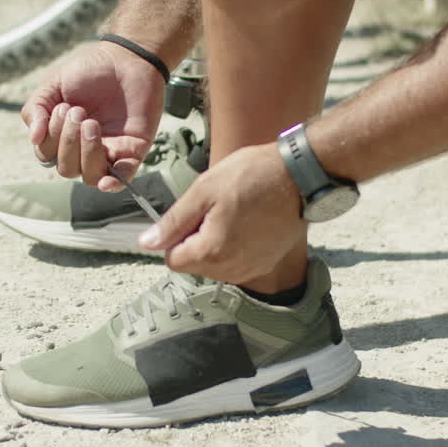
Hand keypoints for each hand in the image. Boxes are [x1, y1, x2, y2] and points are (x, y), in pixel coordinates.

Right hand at [20, 40, 165, 191]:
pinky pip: (124, 178)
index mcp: (63, 136)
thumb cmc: (89, 70)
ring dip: (87, 154)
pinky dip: (114, 183)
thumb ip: (36, 109)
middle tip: (78, 111)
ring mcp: (109, 152)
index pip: (47, 154)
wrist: (127, 57)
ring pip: (91, 176)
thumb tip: (33, 138)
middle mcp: (83, 148)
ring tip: (91, 124)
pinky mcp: (133, 150)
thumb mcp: (53, 85)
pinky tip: (106, 181)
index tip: (62, 108)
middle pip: (67, 169)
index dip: (50, 137)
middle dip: (68, 141)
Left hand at [139, 143, 305, 283]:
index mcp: (212, 253)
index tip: (191, 214)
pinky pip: (236, 263)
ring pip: (214, 266)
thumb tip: (147, 243)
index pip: (172, 260)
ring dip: (215, 244)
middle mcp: (231, 270)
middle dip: (195, 240)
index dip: (175, 236)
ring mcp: (251, 270)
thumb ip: (174, 222)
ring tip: (233, 213)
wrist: (300, 176)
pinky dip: (235, 246)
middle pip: (193, 265)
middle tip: (214, 209)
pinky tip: (248, 222)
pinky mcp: (265, 264)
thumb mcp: (204, 191)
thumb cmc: (253, 176)